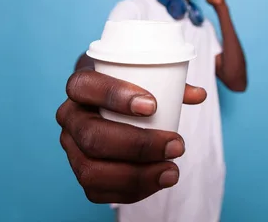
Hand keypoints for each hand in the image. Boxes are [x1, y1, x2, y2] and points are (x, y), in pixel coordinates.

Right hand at [56, 68, 206, 203]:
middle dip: (138, 145)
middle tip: (176, 145)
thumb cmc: (130, 87)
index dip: (114, 96)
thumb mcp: (145, 76)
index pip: (83, 87)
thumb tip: (199, 95)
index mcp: (80, 86)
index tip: (152, 105)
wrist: (109, 106)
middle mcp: (69, 116)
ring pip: (91, 170)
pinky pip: (96, 191)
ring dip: (136, 175)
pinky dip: (131, 190)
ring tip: (171, 171)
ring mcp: (71, 147)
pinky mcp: (80, 170)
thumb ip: (172, 83)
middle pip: (92, 136)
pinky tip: (157, 181)